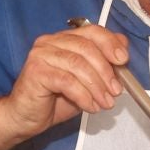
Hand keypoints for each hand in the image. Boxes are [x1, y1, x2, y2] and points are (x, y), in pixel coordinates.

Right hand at [0, 23, 128, 141]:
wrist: (26, 118)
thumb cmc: (55, 99)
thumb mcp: (86, 81)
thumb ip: (102, 64)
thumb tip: (123, 51)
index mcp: (64, 39)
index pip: (92, 31)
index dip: (110, 43)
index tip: (124, 60)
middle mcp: (50, 42)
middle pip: (87, 47)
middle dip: (106, 71)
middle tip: (116, 91)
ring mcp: (41, 54)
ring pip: (78, 64)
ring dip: (97, 86)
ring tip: (106, 103)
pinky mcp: (36, 71)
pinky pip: (67, 81)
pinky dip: (83, 95)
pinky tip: (90, 107)